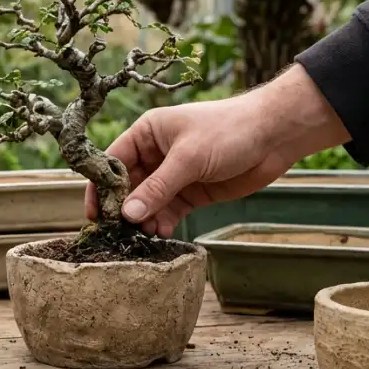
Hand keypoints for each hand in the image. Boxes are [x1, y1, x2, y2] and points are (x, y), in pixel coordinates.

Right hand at [85, 64, 350, 235]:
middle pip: (128, 186)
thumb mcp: (188, 158)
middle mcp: (156, 154)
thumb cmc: (228, 131)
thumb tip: (127, 214)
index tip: (95, 213)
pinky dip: (161, 223)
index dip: (101, 186)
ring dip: (143, 219)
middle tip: (116, 233)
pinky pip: (168, 211)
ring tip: (140, 236)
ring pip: (148, 202)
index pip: (113, 161)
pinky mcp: (192, 192)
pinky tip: (158, 234)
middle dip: (122, 208)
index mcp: (147, 133)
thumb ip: (157, 188)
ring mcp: (174, 175)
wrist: (273, 136)